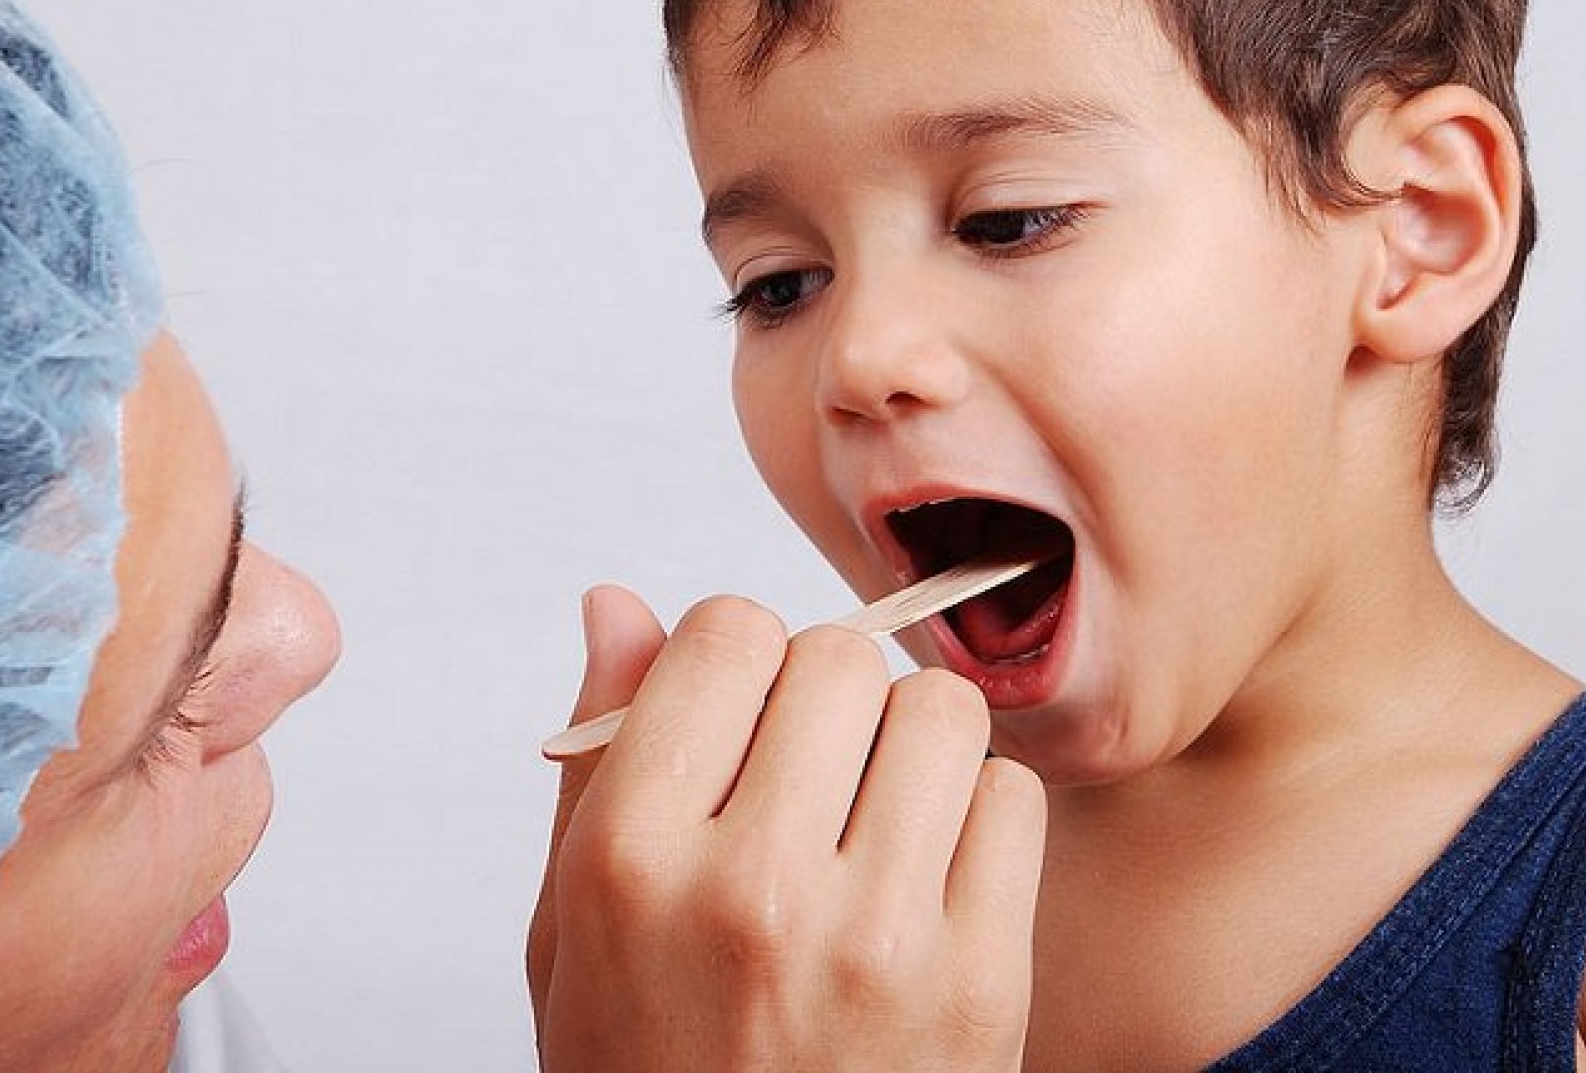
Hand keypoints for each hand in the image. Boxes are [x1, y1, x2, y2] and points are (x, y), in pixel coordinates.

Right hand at [528, 587, 1046, 1071]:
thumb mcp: (571, 934)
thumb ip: (596, 763)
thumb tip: (619, 603)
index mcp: (632, 861)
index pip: (727, 632)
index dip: (738, 656)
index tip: (740, 709)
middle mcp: (752, 889)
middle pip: (840, 656)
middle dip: (827, 693)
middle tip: (809, 769)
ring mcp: (878, 937)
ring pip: (939, 711)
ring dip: (911, 744)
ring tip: (872, 817)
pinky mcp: (980, 981)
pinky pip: (1014, 799)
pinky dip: (979, 817)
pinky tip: (928, 876)